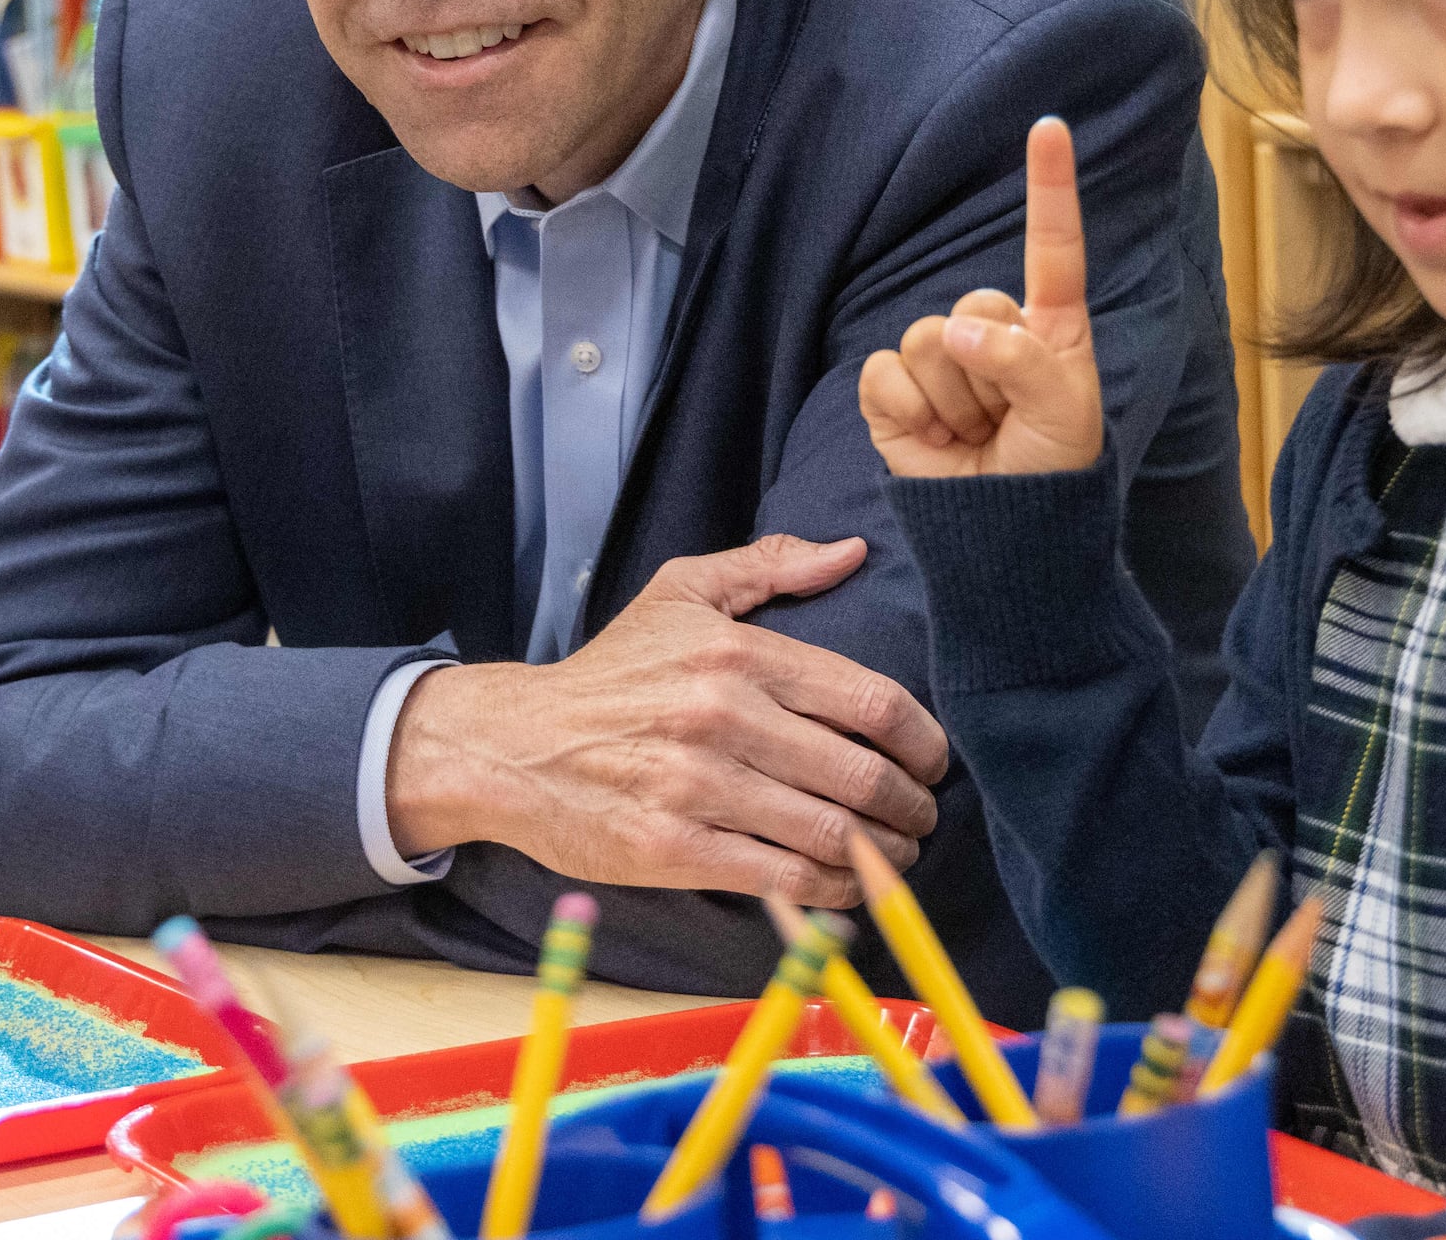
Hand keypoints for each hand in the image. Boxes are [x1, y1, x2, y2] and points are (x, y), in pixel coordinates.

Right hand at [384, 535, 950, 903]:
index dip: (923, 741)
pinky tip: (843, 889)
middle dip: (911, 808)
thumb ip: (769, 565)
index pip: (869, 699)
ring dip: (881, 857)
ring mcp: (697, 786)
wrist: (513, 745)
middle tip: (921, 820)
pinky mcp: (673, 849)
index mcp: (737, 653)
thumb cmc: (609, 672)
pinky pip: (782, 880)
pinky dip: (829, 893)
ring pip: (829, 833)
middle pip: (861, 774)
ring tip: (894, 858)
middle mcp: (723, 716)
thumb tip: (852, 551)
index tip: (933, 763)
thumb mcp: (680, 592)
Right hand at [859, 117, 1105, 479]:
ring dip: (955, 403)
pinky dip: (909, 414)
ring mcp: (938, 361)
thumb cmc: (1052, 466)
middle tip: (1007, 420)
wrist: (1006, 529)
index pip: (1050, 246)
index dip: (1049, 185)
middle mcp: (991, 330)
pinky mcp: (893, 394)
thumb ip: (1021, 360)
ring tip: (976, 436)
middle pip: (973, 303)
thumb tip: (952, 332)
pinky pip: (885, 376)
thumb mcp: (1066, 411)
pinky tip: (935, 442)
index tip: (1050, 126)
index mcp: (1048, 324)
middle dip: (990, 369)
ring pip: (926, 342)